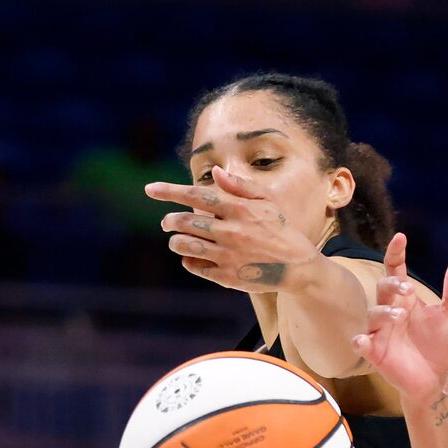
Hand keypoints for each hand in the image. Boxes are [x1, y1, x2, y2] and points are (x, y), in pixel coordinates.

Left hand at [147, 166, 320, 292]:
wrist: (298, 267)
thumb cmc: (280, 230)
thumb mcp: (267, 202)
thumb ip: (240, 186)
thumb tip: (216, 171)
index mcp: (239, 210)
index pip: (196, 196)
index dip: (170, 191)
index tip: (149, 189)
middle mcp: (231, 231)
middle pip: (185, 221)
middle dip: (169, 221)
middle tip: (166, 222)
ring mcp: (228, 255)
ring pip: (185, 245)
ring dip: (175, 241)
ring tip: (176, 240)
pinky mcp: (227, 276)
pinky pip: (195, 266)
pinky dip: (188, 260)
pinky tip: (192, 257)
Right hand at [354, 233, 447, 401]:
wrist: (436, 380)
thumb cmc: (438, 344)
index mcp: (406, 299)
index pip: (396, 270)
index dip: (396, 253)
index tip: (401, 238)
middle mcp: (390, 312)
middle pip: (383, 289)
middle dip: (392, 285)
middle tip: (408, 289)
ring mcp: (380, 332)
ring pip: (373, 315)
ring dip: (384, 313)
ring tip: (400, 316)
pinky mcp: (375, 353)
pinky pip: (361, 344)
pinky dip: (360, 341)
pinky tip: (363, 341)